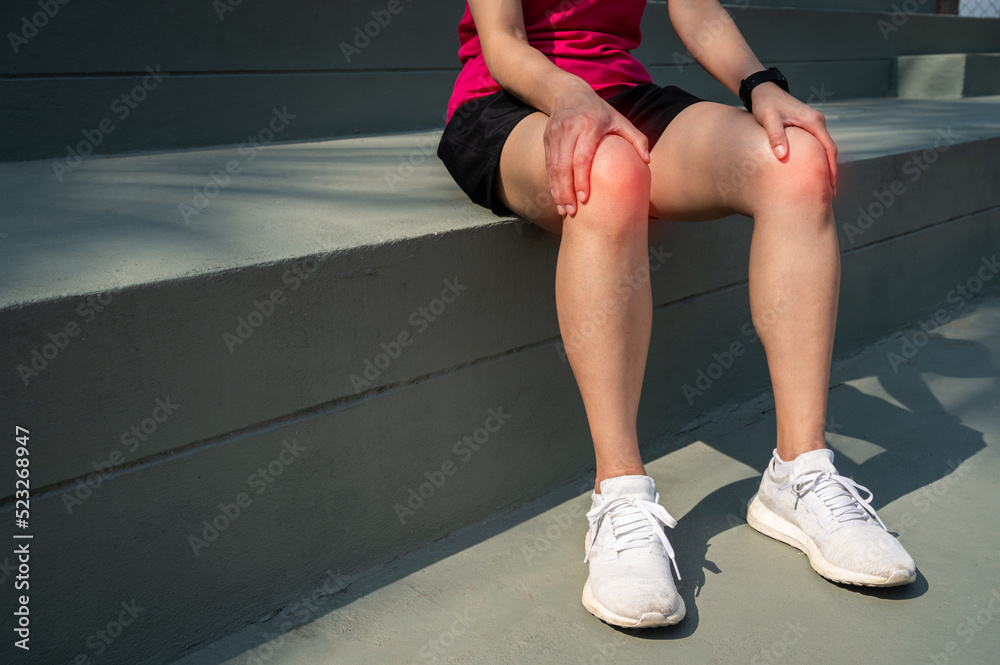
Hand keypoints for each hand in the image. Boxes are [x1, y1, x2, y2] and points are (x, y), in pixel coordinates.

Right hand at [544, 87, 650, 216]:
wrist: (569, 92)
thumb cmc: (600, 111)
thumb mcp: (620, 120)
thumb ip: (637, 139)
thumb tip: (647, 161)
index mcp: (589, 125)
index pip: (581, 158)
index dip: (581, 180)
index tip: (584, 199)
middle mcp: (569, 129)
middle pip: (563, 166)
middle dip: (566, 191)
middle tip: (572, 212)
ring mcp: (555, 134)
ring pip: (553, 168)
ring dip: (557, 191)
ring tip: (563, 210)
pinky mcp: (547, 138)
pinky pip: (548, 165)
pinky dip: (551, 183)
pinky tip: (557, 197)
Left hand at [750, 83, 837, 191]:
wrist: (763, 91)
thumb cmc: (765, 104)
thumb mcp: (769, 119)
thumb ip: (776, 136)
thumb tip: (782, 156)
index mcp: (813, 121)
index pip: (828, 148)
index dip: (831, 168)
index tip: (831, 186)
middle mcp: (817, 121)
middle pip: (830, 150)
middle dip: (831, 172)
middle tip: (829, 194)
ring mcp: (814, 123)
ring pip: (824, 147)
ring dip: (825, 165)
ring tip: (822, 186)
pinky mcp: (808, 125)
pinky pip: (817, 144)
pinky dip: (818, 158)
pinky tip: (813, 170)